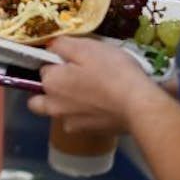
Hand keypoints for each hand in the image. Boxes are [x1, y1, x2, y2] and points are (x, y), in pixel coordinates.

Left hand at [28, 36, 160, 134]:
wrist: (141, 107)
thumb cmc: (113, 73)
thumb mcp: (87, 47)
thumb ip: (62, 45)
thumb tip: (51, 47)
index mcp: (50, 83)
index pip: (44, 70)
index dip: (58, 63)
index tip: (73, 61)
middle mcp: (53, 106)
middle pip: (39, 99)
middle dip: (48, 91)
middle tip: (70, 81)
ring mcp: (71, 123)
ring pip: (59, 112)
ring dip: (67, 104)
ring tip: (90, 94)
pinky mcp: (89, 133)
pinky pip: (79, 122)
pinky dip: (86, 115)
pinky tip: (102, 106)